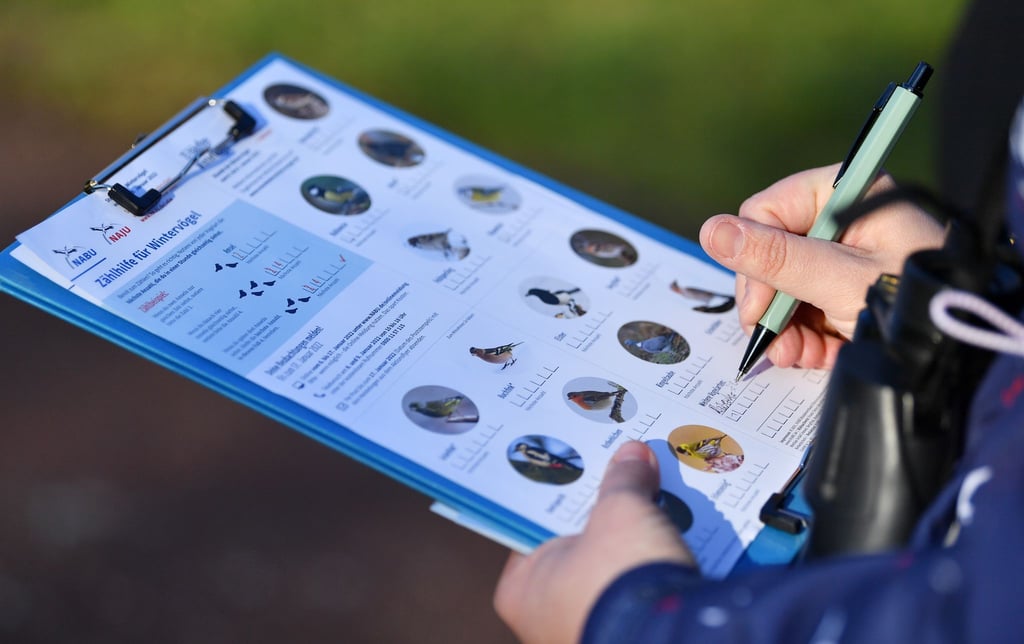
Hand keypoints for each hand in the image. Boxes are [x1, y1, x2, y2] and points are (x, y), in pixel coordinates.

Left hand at [494, 441, 693, 643]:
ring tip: (657, 500)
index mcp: (521, 588)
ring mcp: (584, 630)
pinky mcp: (626, 637)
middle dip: (604, 516)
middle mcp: (545, 616)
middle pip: (575, 546)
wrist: (673, 641)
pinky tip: (675, 539)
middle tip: (624, 475)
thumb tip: (634, 455)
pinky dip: (650, 570)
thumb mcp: (621, 511)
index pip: (534, 525)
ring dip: (631, 543)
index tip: (582, 463)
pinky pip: (635, 593)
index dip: (562, 492)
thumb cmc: (618, 578)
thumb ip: (623, 480)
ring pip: (609, 570)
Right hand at [700, 164, 944, 369]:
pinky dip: (803, 338)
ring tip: (794, 356)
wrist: (967, 352)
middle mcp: (844, 223)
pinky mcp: (848, 295)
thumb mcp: (840, 281)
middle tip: (771, 337)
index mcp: (848, 195)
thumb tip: (710, 231)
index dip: (752, 257)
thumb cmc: (917, 303)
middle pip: (772, 254)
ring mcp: (846, 261)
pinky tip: (811, 357)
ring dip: (783, 327)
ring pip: (785, 288)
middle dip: (769, 302)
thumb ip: (775, 258)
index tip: (756, 306)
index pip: (768, 211)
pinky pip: (805, 310)